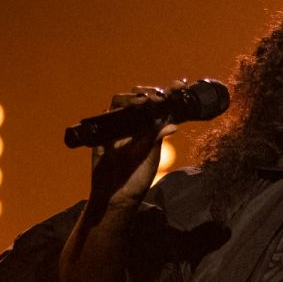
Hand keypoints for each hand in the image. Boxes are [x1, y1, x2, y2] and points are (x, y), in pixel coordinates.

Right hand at [87, 78, 188, 208]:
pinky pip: (108, 113)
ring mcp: (118, 126)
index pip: (160, 105)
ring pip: (123, 100)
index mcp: (150, 128)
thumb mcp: (150, 156)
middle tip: (161, 95)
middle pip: (141, 97)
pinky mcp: (103, 131)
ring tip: (147, 101)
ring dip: (135, 97)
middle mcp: (135, 124)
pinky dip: (119, 108)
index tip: (180, 86)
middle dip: (151, 91)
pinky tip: (130, 108)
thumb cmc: (136, 177)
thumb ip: (156, 138)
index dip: (169, 94)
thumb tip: (173, 124)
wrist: (116, 195)